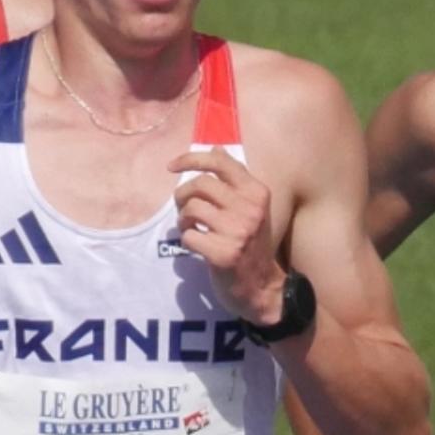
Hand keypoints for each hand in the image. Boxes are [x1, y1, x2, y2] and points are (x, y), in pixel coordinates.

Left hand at [174, 150, 291, 325]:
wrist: (262, 287)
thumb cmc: (252, 244)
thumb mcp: (251, 207)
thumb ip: (234, 179)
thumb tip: (216, 147)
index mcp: (257, 192)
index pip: (220, 162)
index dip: (190, 158)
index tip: (172, 166)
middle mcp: (250, 208)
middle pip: (200, 185)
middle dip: (182, 195)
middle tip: (183, 208)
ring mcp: (237, 232)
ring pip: (191, 209)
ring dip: (184, 219)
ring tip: (192, 227)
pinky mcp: (223, 253)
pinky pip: (188, 236)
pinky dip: (187, 240)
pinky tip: (198, 245)